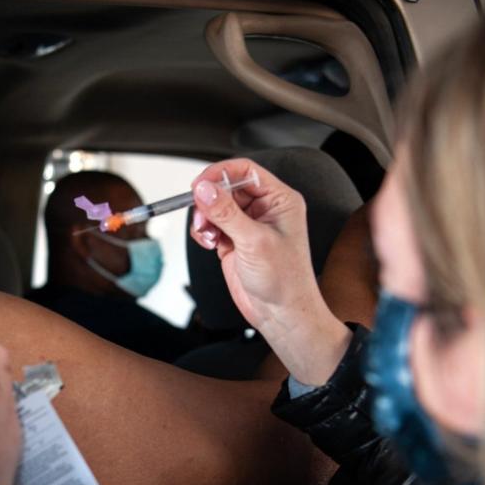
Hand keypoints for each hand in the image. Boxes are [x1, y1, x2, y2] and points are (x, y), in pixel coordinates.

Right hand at [190, 158, 349, 384]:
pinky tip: (210, 244)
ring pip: (214, 205)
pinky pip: (210, 224)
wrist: (281, 314)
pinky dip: (204, 231)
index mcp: (279, 200)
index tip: (200, 185)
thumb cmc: (285, 280)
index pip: (246, 170)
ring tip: (209, 235)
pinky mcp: (233, 240)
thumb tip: (205, 189)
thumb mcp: (254, 241)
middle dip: (209, 200)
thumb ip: (226, 212)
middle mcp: (264, 209)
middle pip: (226, 186)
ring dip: (205, 217)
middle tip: (203, 215)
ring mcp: (247, 224)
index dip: (220, 173)